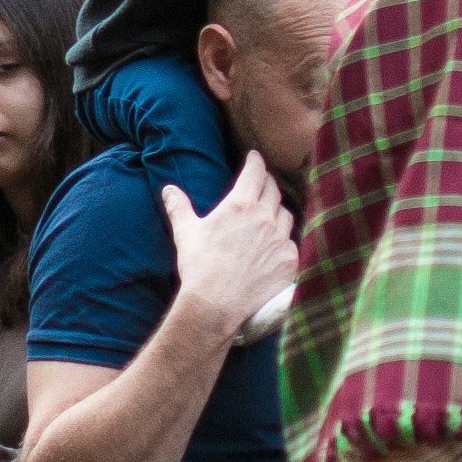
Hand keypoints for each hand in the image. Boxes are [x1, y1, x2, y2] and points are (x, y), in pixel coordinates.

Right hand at [161, 153, 296, 344]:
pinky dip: (284, 240)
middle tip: (262, 184)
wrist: (216, 304)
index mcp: (240, 204)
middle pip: (274, 190)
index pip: (256, 172)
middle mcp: (264, 217)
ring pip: (286, 215)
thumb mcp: (186, 233)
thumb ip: (179, 207)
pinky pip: (292, 242)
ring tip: (271, 215)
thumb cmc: (199, 267)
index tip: (255, 157)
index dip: (256, 161)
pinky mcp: (289, 260)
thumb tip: (168, 190)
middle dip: (268, 183)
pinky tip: (276, 246)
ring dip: (278, 211)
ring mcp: (280, 239)